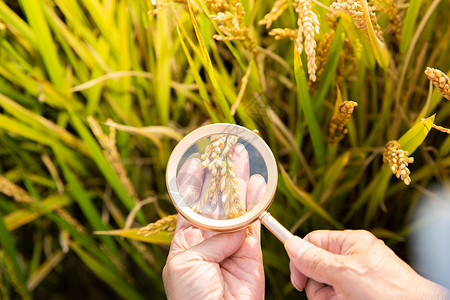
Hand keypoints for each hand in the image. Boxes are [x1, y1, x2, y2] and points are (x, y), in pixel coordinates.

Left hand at [163, 144, 265, 299]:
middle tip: (228, 150)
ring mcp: (231, 244)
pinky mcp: (251, 252)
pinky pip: (256, 224)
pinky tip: (259, 184)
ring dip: (242, 182)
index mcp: (187, 240)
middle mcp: (209, 238)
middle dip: (222, 175)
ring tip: (245, 157)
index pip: (191, 204)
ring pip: (238, 207)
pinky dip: (258, 204)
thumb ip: (212, 238)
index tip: (199, 160)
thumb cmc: (190, 296)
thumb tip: (236, 229)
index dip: (195, 182)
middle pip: (217, 199)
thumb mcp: (186, 262)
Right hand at [284, 230, 449, 299]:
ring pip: (323, 286)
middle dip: (319, 285)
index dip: (300, 259)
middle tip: (334, 294)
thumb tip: (290, 243)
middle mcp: (351, 258)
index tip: (298, 280)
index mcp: (349, 242)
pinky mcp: (356, 293)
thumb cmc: (389, 291)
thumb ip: (315, 259)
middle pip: (315, 267)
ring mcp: (354, 277)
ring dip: (328, 297)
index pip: (313, 242)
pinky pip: (334, 296)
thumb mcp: (345, 273)